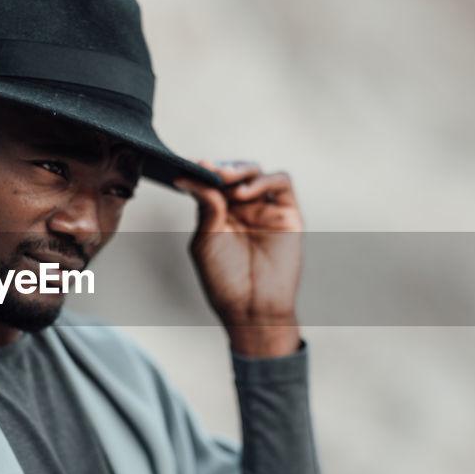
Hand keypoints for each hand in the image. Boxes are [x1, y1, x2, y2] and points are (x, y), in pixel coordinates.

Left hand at [174, 160, 302, 357]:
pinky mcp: (287, 213)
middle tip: (208, 168)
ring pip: (255, 172)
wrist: (252, 308)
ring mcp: (264, 208)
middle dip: (220, 168)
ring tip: (224, 179)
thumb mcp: (205, 241)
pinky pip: (281, 182)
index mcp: (219, 212)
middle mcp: (242, 207)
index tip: (187, 165)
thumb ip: (206, 208)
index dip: (200, 171)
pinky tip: (243, 192)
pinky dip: (263, 180)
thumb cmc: (225, 280)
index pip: (211, 181)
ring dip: (239, 169)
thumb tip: (197, 177)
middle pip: (233, 172)